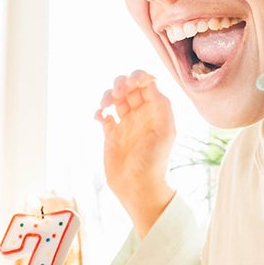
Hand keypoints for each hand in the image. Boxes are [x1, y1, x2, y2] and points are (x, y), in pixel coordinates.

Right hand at [95, 71, 176, 236]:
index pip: (148, 84)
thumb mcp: (164, 131)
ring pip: (115, 98)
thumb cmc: (154, 160)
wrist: (137, 186)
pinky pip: (104, 115)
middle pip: (129, 87)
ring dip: (108, 95)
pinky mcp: (111, 133)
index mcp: (156, 111)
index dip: (138, 78)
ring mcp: (125, 123)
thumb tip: (150, 82)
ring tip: (105, 105)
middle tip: (117, 94)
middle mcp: (141, 114)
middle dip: (121, 84)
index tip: (130, 84)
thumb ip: (161, 104)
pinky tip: (100, 118)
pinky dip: (99, 111)